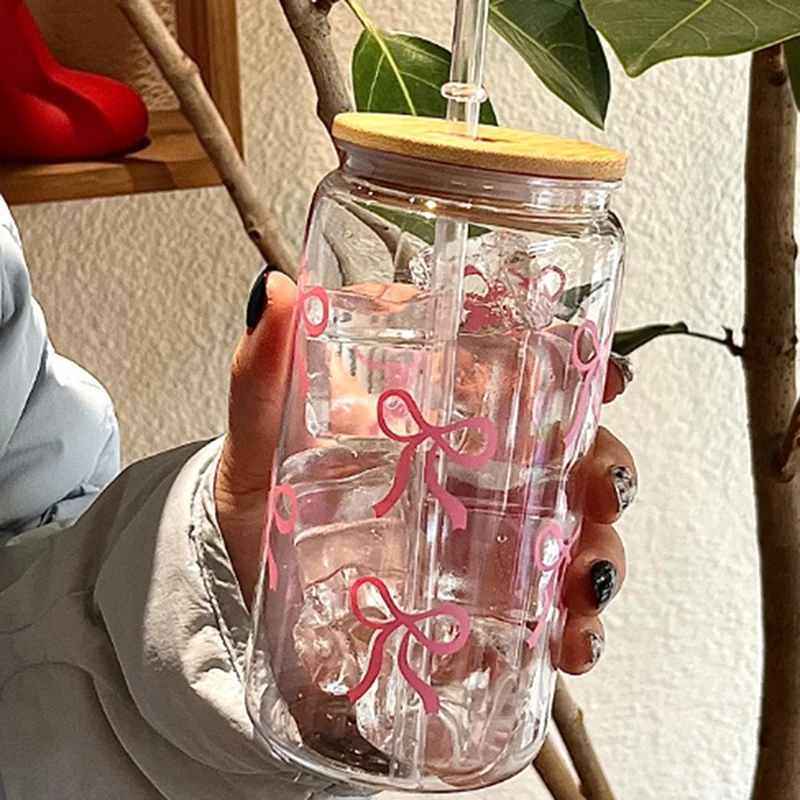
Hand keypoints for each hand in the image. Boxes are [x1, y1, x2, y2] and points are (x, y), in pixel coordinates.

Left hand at [215, 269, 636, 673]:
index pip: (526, 381)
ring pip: (574, 535)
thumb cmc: (263, 505)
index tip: (609, 377)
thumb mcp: (261, 441)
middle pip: (572, 458)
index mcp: (439, 421)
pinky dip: (578, 629)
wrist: (249, 596)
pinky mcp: (482, 609)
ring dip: (602, 552)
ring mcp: (485, 543)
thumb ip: (263, 374)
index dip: (581, 371)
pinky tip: (574, 641)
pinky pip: (547, 614)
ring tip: (586, 583)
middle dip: (606, 469)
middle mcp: (476, 476)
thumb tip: (280, 289)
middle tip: (601, 491)